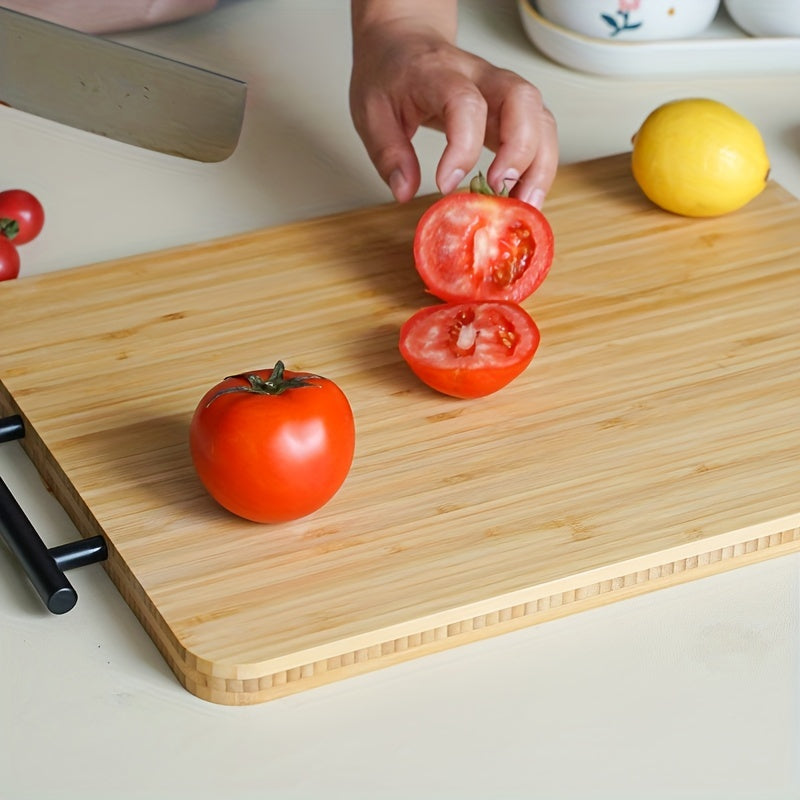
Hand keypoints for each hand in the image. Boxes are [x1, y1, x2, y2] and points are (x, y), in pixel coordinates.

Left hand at [349, 2, 557, 206]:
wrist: (406, 43)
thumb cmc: (391, 74)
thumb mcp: (371, 112)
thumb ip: (388, 153)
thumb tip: (405, 191)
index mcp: (441, 74)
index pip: (466, 103)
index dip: (462, 147)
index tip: (446, 184)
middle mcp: (482, 77)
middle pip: (522, 102)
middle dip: (520, 152)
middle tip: (500, 192)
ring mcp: (503, 92)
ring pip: (541, 119)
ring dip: (539, 166)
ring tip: (524, 205)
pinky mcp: (512, 111)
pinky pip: (540, 135)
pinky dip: (539, 168)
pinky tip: (524, 197)